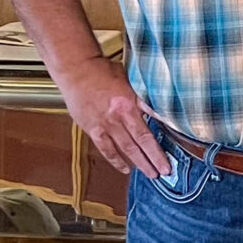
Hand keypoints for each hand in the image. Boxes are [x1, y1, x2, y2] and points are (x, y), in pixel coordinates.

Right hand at [59, 53, 168, 178]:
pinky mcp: (92, 128)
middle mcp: (116, 117)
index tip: (167, 159)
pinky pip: (105, 148)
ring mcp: (103, 125)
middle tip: (163, 172)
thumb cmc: (101, 70)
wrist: (75, 69)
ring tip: (149, 173)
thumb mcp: (130, 79)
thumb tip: (160, 109)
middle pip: (138, 143)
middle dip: (153, 160)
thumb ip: (143, 97)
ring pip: (124, 149)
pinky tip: (125, 167)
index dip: (158, 149)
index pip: (147, 131)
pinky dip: (116, 159)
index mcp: (127, 103)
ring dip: (138, 163)